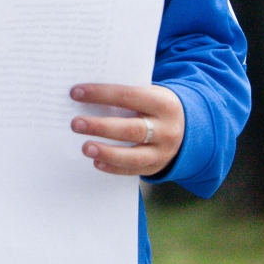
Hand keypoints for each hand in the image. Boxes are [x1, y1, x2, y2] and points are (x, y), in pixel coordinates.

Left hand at [70, 83, 184, 176]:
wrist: (188, 127)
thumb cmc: (154, 105)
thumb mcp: (148, 93)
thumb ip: (124, 94)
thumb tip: (83, 93)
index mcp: (163, 103)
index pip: (128, 96)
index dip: (101, 94)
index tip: (75, 92)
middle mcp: (166, 129)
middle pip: (131, 129)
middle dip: (101, 127)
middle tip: (76, 124)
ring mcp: (163, 151)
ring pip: (134, 156)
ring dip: (107, 152)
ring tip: (85, 148)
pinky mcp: (156, 166)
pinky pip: (134, 170)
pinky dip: (114, 168)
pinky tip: (96, 162)